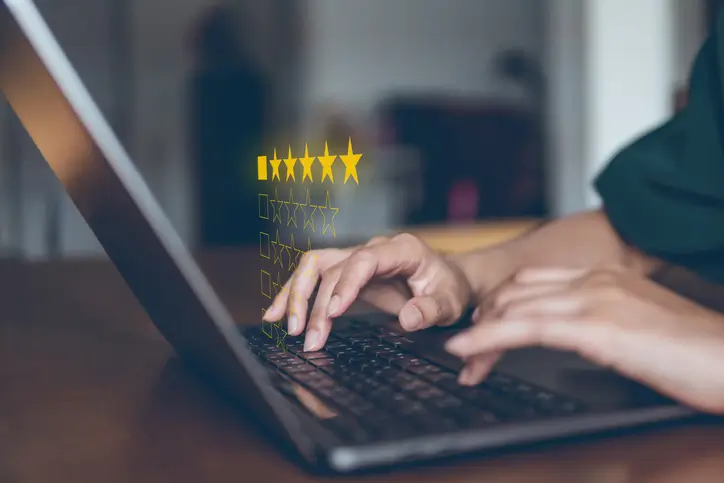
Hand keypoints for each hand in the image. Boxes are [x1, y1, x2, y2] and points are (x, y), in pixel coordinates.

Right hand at [263, 234, 472, 350]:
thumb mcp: (449, 302)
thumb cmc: (449, 290)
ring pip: (315, 266)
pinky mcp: (346, 272)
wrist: (447, 282)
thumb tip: (409, 318)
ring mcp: (357, 258)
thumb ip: (431, 309)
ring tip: (285, 326)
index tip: (334, 312)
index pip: (365, 260)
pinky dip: (294, 294)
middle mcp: (374, 248)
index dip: (347, 283)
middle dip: (318, 303)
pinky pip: (314, 277)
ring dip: (296, 294)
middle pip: (334, 266)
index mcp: (401, 249)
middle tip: (310, 338)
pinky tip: (276, 315)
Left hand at [445, 265, 723, 413]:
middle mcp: (594, 280)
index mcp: (604, 276)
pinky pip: (526, 329)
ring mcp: (594, 299)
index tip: (484, 325)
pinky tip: (467, 350)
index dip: (501, 303)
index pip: (533, 282)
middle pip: (516, 291)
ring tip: (459, 353)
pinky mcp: (596, 327)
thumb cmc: (695, 351)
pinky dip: (488, 338)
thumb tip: (579, 333)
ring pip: (514, 308)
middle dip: (485, 318)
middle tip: (466, 346)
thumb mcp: (639, 325)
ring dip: (479, 332)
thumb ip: (605, 319)